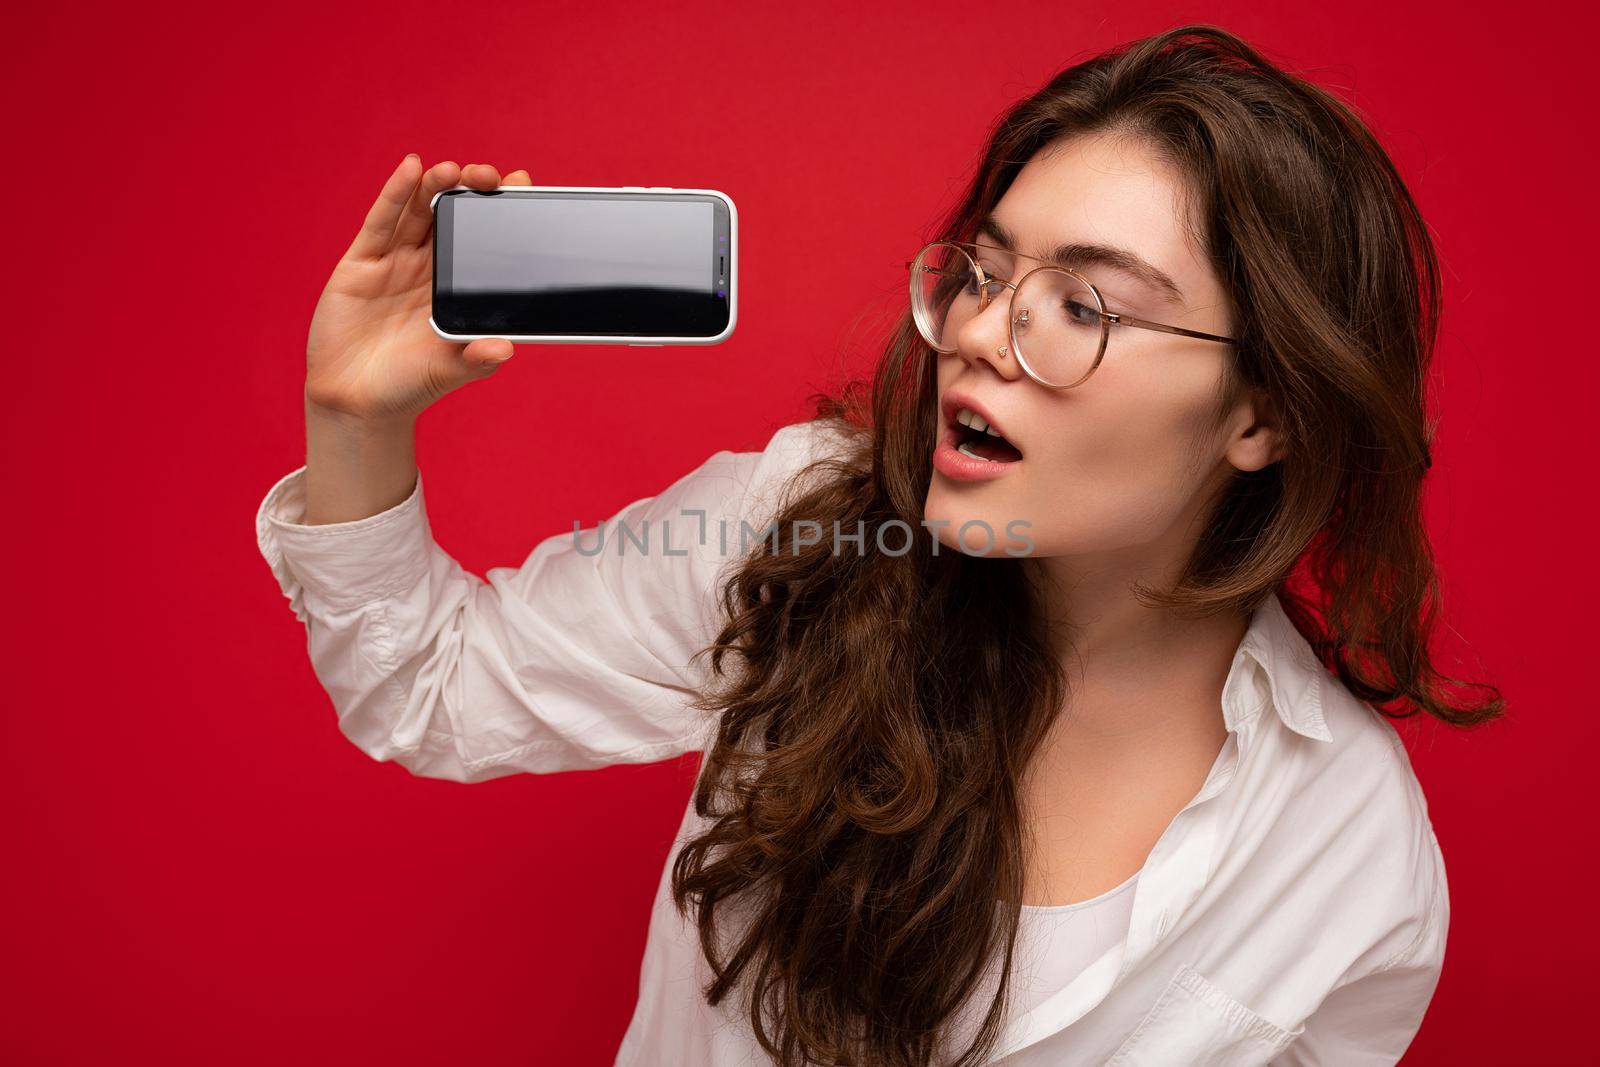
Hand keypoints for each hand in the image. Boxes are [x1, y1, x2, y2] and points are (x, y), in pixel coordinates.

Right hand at [303, 156, 532, 422]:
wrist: (355, 402)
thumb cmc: (408, 386)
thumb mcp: (448, 372)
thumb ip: (476, 360)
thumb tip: (505, 348)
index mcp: (457, 287)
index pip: (482, 239)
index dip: (498, 210)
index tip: (522, 184)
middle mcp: (429, 268)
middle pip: (452, 216)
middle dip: (470, 191)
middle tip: (489, 176)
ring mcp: (395, 262)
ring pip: (418, 212)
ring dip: (436, 186)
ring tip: (453, 170)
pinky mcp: (362, 263)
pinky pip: (380, 222)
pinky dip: (395, 193)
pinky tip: (412, 168)